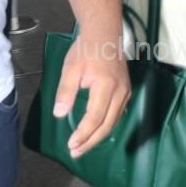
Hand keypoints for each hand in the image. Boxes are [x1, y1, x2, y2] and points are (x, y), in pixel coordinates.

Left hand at [53, 34, 130, 157]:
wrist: (105, 34)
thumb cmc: (86, 49)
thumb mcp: (70, 69)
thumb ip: (66, 92)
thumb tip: (60, 114)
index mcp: (106, 86)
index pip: (95, 117)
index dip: (83, 133)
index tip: (71, 144)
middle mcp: (121, 92)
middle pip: (107, 124)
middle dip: (91, 141)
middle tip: (76, 152)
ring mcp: (126, 92)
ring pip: (114, 121)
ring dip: (98, 136)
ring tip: (83, 146)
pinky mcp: (126, 92)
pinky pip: (117, 114)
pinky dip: (106, 126)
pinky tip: (95, 131)